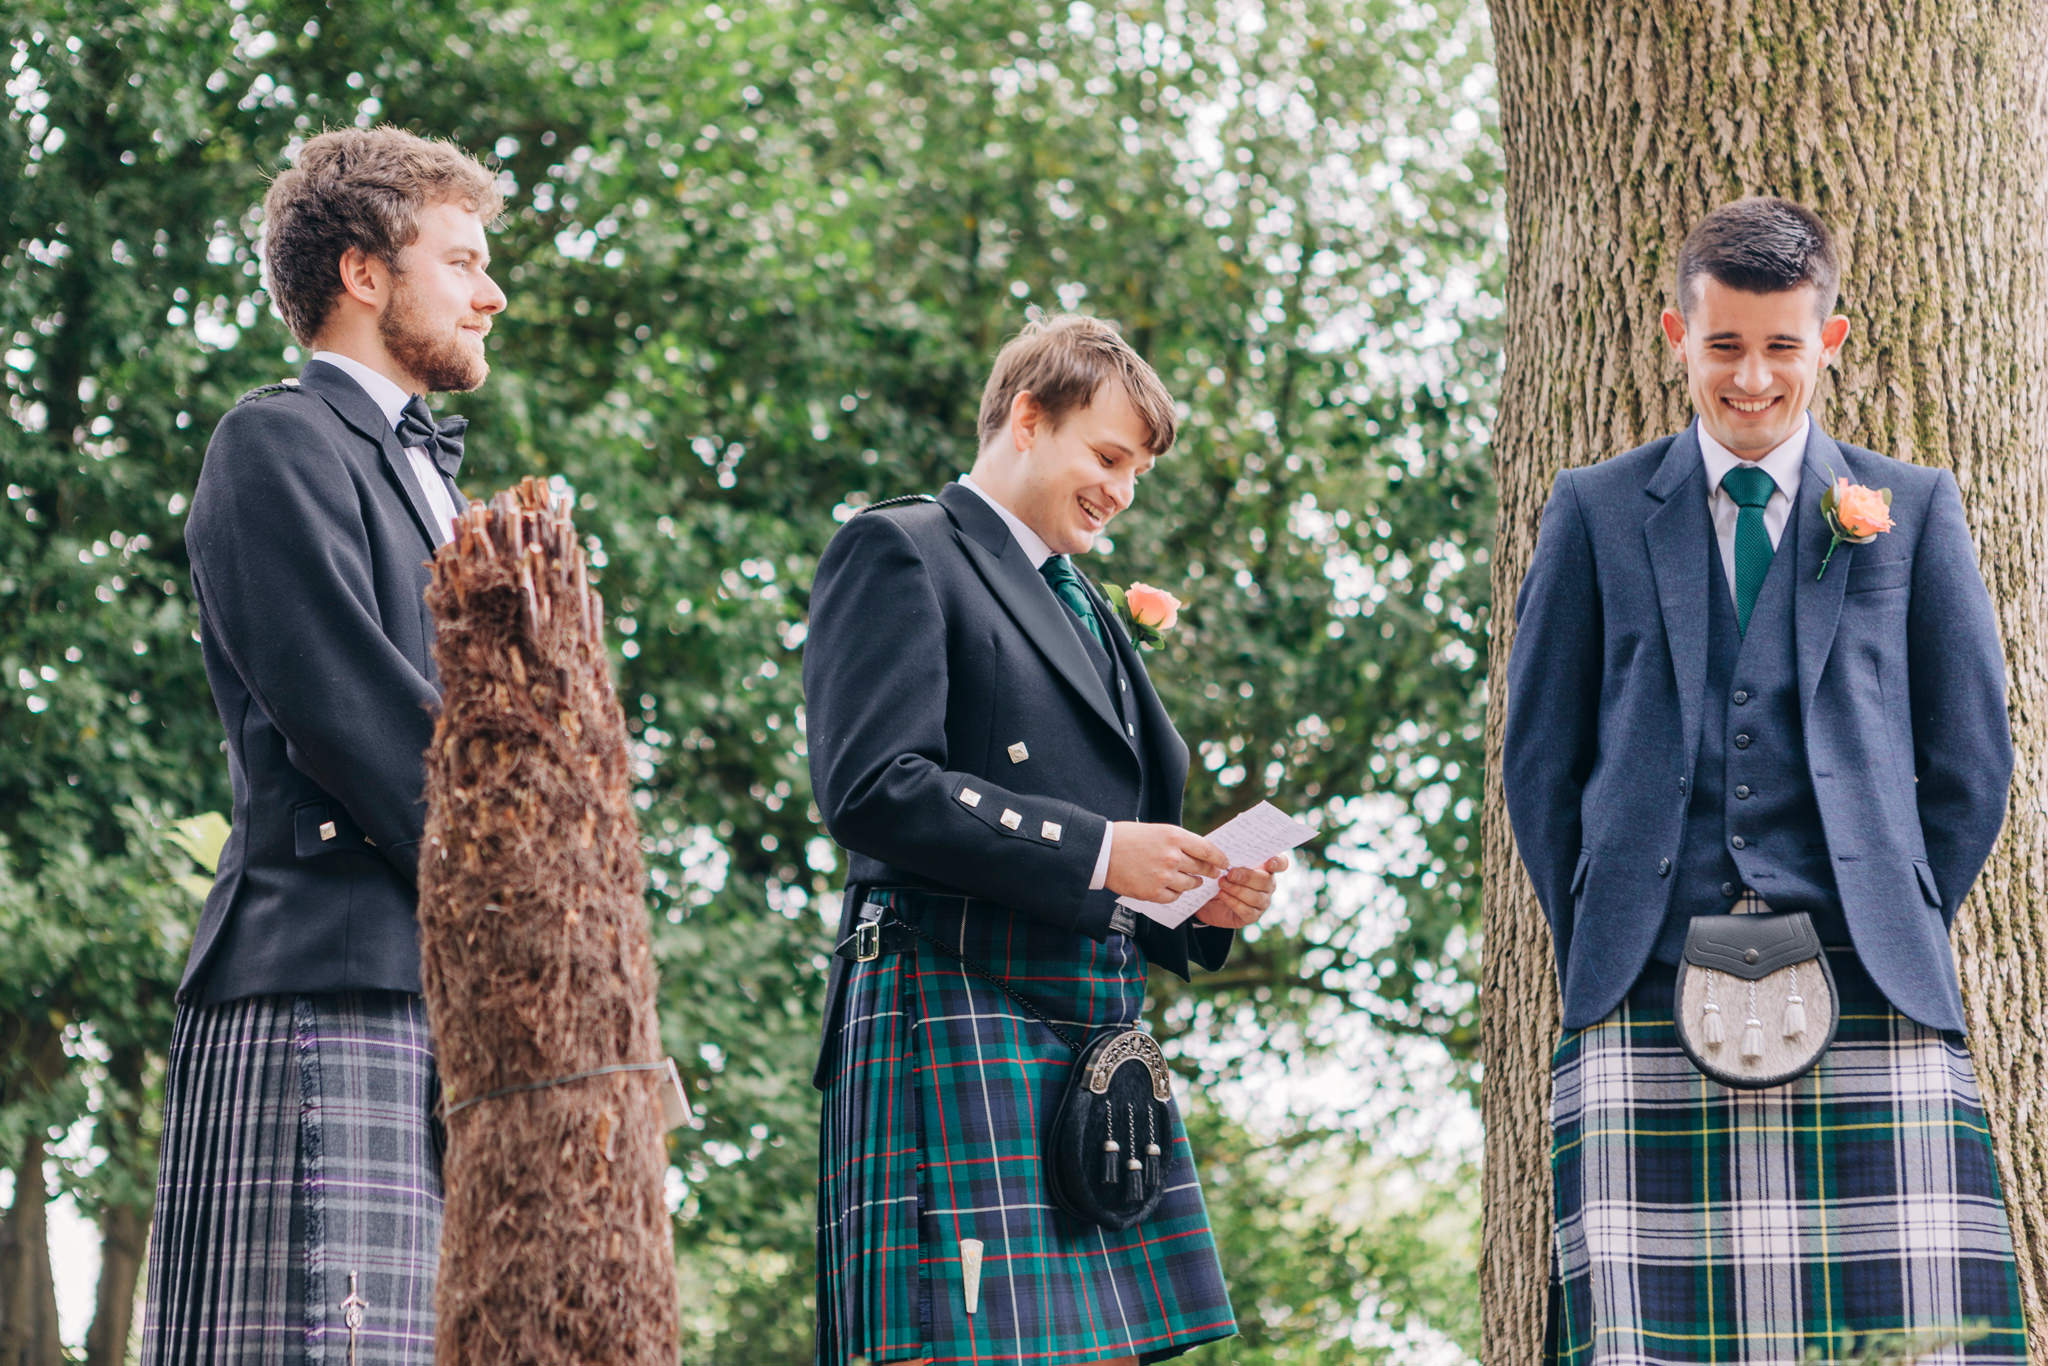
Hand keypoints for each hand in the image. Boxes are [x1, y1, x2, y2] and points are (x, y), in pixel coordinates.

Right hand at [1105, 822, 1228, 903]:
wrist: (1102, 852)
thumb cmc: (1128, 838)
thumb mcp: (1158, 831)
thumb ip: (1180, 842)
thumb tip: (1202, 854)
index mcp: (1174, 837)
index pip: (1208, 850)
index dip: (1219, 858)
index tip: (1224, 862)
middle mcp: (1172, 857)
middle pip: (1202, 868)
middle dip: (1209, 871)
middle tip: (1213, 873)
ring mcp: (1163, 876)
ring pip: (1190, 885)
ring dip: (1192, 883)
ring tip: (1190, 880)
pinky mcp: (1153, 893)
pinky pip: (1175, 897)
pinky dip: (1175, 893)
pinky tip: (1170, 887)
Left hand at [1192, 854, 1289, 928]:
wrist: (1209, 900)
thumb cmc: (1221, 876)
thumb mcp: (1224, 864)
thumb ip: (1231, 856)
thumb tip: (1225, 850)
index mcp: (1265, 868)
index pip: (1281, 863)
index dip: (1278, 863)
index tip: (1269, 863)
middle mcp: (1268, 885)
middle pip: (1265, 881)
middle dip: (1247, 877)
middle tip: (1229, 874)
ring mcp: (1262, 902)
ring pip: (1256, 897)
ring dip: (1237, 889)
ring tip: (1221, 883)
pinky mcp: (1253, 916)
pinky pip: (1247, 910)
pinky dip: (1233, 902)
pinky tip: (1222, 894)